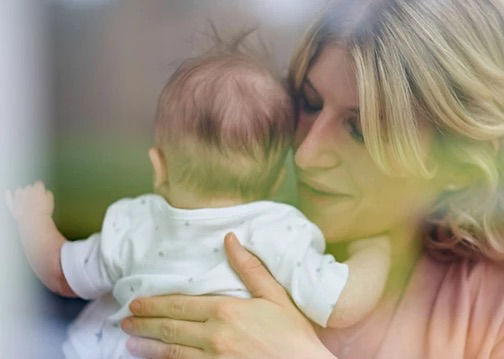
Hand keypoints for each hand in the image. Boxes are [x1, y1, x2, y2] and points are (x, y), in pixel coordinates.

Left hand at [4, 180, 53, 220]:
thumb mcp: (50, 201)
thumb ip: (48, 194)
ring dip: (23, 193)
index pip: (39, 184)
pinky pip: (12, 195)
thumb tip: (46, 192)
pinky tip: (14, 196)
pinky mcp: (14, 200)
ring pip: (21, 190)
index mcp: (38, 188)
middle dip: (32, 192)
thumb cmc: (43, 210)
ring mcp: (20, 194)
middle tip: (35, 200)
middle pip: (30, 187)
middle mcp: (28, 189)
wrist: (32, 219)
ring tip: (26, 201)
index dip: (40, 189)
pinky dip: (14, 195)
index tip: (42, 194)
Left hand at [121, 233, 336, 358]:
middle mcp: (214, 336)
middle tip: (125, 322)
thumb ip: (250, 268)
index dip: (154, 304)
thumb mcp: (275, 295)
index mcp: (225, 311)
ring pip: (171, 352)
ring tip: (130, 343)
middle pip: (170, 328)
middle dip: (144, 324)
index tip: (135, 303)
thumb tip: (230, 239)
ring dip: (148, 347)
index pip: (180, 305)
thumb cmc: (294, 334)